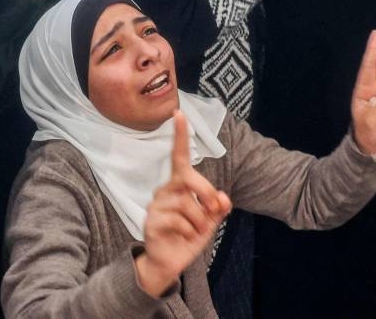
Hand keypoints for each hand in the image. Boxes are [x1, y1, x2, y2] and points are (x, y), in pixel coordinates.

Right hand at [134, 111, 231, 297]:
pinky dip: (190, 233)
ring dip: (200, 223)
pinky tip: (184, 237)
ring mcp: (155, 205)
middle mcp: (164, 190)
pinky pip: (179, 222)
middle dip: (207, 195)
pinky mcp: (151, 222)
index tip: (179, 113)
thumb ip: (218, 207)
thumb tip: (223, 198)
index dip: (180, 135)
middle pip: (189, 178)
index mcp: (178, 184)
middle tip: (214, 212)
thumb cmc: (188, 235)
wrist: (168, 262)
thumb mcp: (210, 221)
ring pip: (188, 205)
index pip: (179, 155)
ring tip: (194, 231)